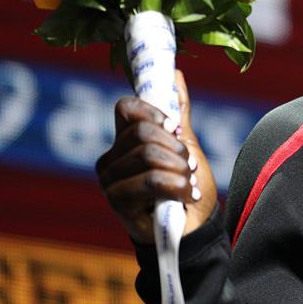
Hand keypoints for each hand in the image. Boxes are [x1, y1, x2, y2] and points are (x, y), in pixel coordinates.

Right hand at [96, 70, 217, 243]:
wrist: (193, 228)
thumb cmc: (185, 186)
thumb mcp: (186, 145)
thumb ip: (178, 112)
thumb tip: (174, 75)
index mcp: (123, 141)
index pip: (126, 108)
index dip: (153, 112)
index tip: (175, 128)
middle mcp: (110, 159)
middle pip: (142, 133)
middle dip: (175, 147)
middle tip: (189, 164)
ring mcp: (110, 182)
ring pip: (149, 156)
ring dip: (180, 170)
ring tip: (189, 183)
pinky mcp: (117, 202)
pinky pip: (152, 181)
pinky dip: (178, 186)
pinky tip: (187, 197)